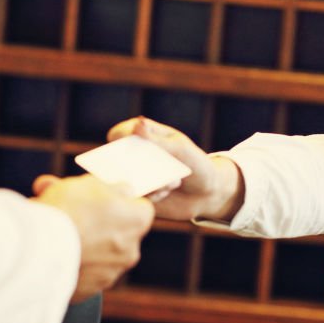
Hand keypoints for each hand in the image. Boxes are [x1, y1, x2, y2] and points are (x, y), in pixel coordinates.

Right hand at [32, 174, 154, 302]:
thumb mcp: (92, 183)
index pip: (139, 209)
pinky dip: (71, 264)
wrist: (37, 249)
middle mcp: (130, 251)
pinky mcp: (88, 291)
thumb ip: (113, 189)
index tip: (99, 200)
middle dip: (99, 225)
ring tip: (55, 234)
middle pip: (118, 234)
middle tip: (71, 215)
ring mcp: (109, 274)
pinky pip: (82, 274)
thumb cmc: (67, 211)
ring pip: (99, 255)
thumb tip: (123, 192)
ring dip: (84, 245)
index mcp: (137, 221)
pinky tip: (52, 253)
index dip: (118, 202)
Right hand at [107, 117, 243, 223]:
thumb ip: (158, 141)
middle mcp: (133, 156)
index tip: (138, 147)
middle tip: (154, 169)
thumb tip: (137, 125)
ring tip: (172, 182)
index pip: (119, 134)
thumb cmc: (196, 164)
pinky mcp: (138, 197)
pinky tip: (168, 191)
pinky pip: (134, 197)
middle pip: (115, 159)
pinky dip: (152, 195)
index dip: (121, 140)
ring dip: (149, 182)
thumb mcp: (180, 150)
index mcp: (142, 136)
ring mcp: (134, 177)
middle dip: (134, 165)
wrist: (207, 194)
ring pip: (124, 180)